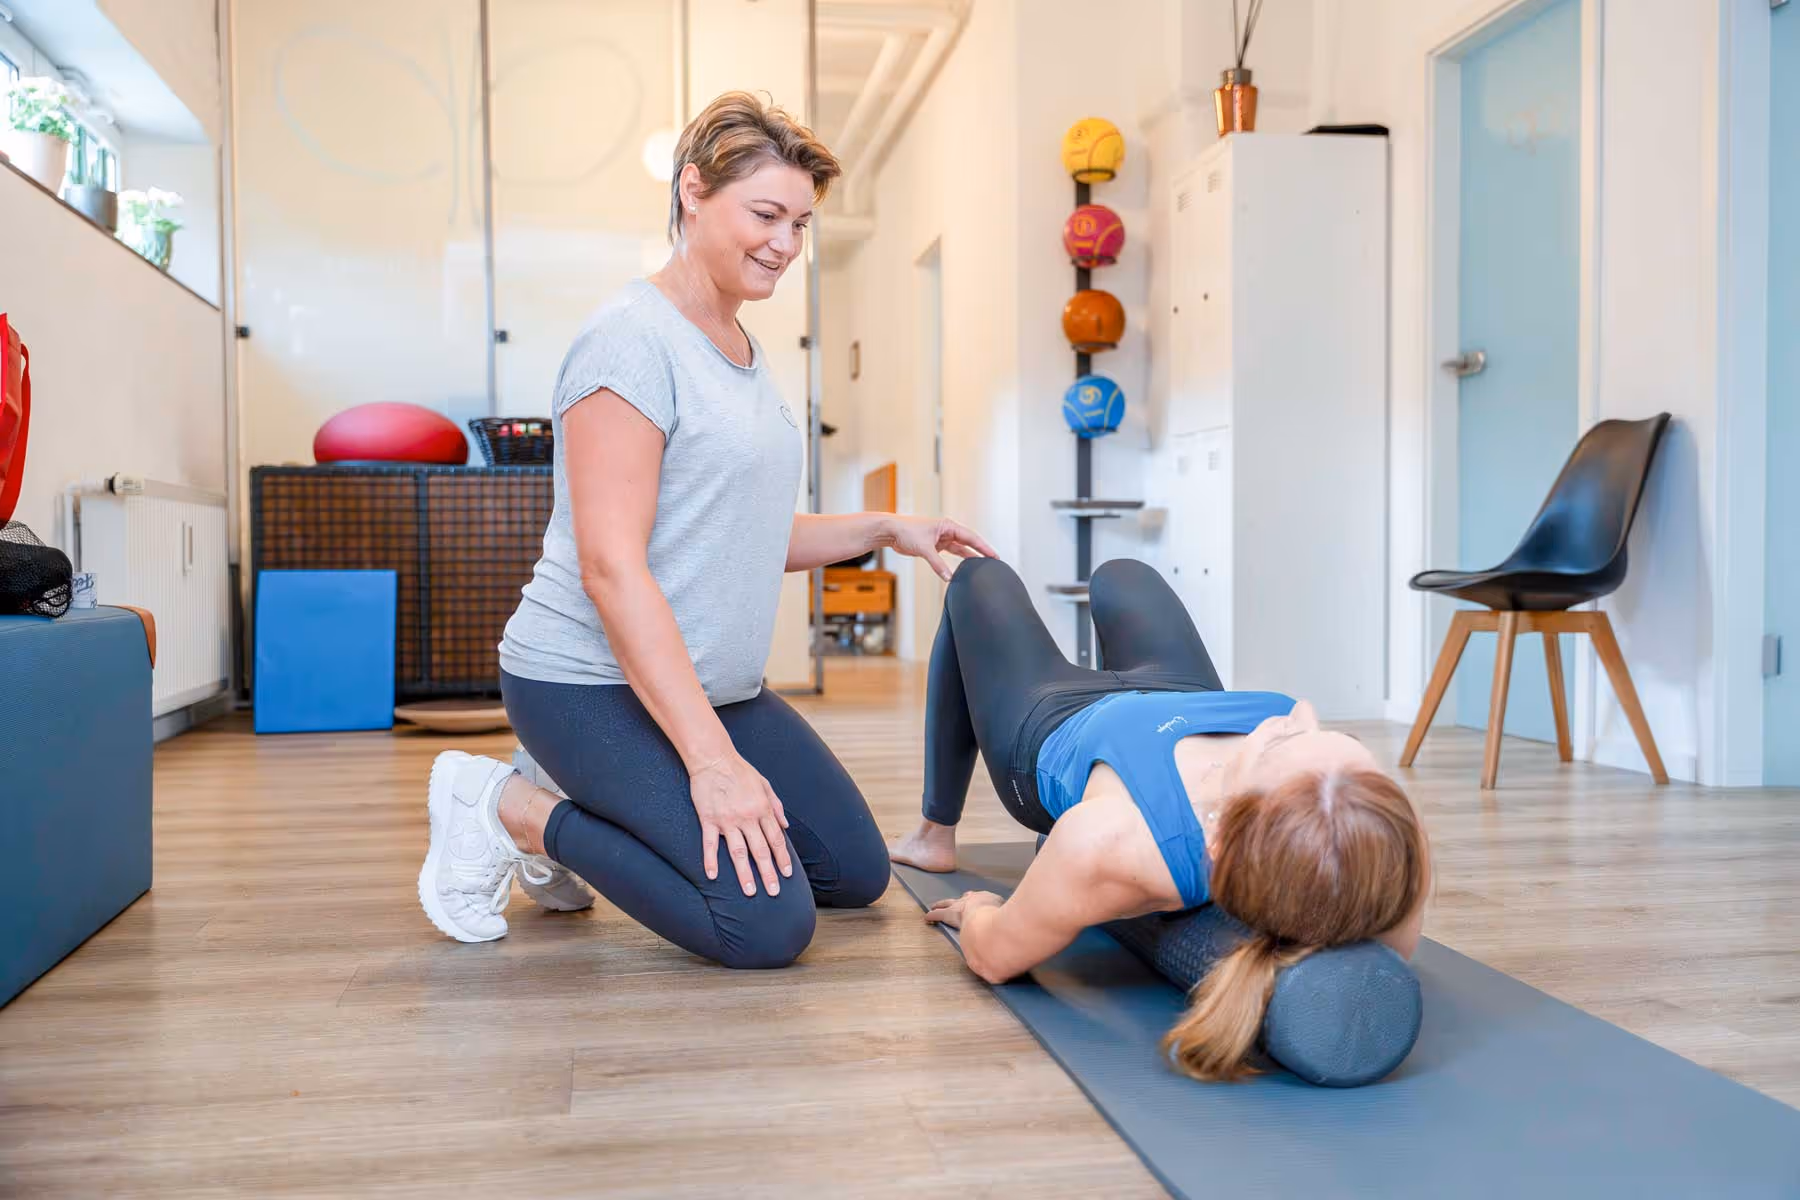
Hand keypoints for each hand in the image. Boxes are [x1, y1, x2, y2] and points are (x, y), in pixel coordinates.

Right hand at [688, 752, 792, 895]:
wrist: (713, 758)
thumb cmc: (740, 770)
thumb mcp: (764, 784)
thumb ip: (776, 806)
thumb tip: (786, 826)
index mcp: (763, 809)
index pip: (776, 839)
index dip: (782, 858)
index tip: (786, 874)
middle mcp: (748, 817)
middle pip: (761, 850)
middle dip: (769, 873)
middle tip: (774, 892)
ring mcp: (727, 820)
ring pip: (739, 852)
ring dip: (745, 874)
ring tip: (750, 892)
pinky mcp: (709, 819)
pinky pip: (710, 844)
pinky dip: (711, 861)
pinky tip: (713, 876)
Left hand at [880, 515, 998, 581]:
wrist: (890, 532)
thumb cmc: (906, 532)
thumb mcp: (924, 549)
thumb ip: (938, 564)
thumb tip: (949, 578)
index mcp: (948, 526)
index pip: (971, 537)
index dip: (984, 547)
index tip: (994, 555)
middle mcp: (947, 531)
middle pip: (968, 543)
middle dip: (981, 552)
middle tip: (994, 561)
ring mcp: (941, 539)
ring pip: (960, 549)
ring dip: (970, 557)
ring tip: (983, 566)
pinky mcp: (935, 546)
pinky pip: (950, 555)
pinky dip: (956, 562)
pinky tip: (964, 569)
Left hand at [925, 890, 1003, 929]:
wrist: (989, 919)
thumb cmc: (1002, 921)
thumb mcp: (1009, 917)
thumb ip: (1009, 921)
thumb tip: (1014, 929)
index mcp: (988, 899)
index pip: (982, 899)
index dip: (978, 902)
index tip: (976, 902)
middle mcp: (973, 899)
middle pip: (964, 898)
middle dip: (960, 900)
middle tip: (954, 902)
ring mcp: (961, 905)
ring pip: (949, 903)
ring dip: (942, 904)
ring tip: (935, 905)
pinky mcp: (950, 914)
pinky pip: (939, 914)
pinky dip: (933, 915)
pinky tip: (927, 917)